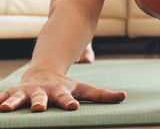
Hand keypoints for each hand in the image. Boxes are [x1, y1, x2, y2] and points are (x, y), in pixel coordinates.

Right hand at [0, 68, 125, 111]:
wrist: (43, 73)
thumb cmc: (65, 86)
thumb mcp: (83, 89)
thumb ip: (102, 95)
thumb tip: (124, 96)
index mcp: (60, 91)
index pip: (66, 98)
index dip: (69, 102)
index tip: (73, 107)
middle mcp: (42, 91)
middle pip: (41, 98)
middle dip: (38, 103)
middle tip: (37, 108)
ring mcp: (26, 92)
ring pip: (18, 97)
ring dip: (12, 102)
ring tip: (7, 109)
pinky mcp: (12, 93)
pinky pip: (3, 97)